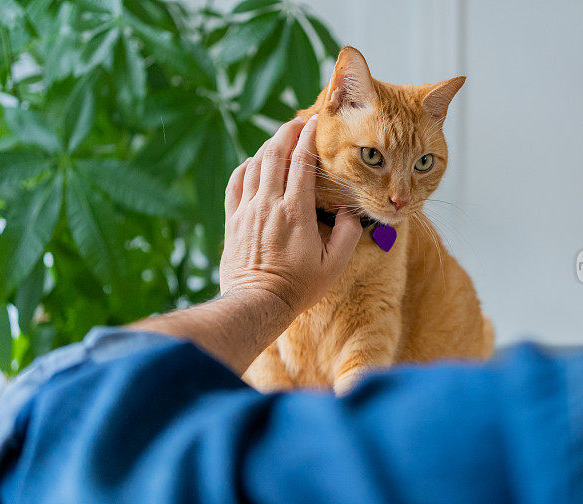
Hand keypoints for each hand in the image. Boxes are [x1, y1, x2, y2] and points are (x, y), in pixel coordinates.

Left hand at [220, 115, 361, 317]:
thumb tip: (349, 211)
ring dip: (268, 146)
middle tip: (299, 122)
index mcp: (296, 211)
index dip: (309, 137)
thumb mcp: (334, 265)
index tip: (317, 121)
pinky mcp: (233, 220)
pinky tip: (254, 164)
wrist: (257, 303)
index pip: (302, 162)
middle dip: (287, 132)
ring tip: (280, 138)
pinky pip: (236, 182)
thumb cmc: (299, 287)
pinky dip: (246, 166)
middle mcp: (269, 204)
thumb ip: (348, 234)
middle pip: (275, 153)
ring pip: (255, 164)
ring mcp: (247, 210)